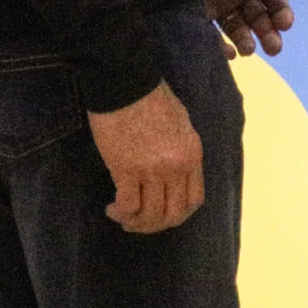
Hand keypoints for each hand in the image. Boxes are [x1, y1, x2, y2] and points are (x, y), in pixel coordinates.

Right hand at [88, 81, 203, 233]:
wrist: (127, 82)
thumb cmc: (151, 98)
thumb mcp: (181, 125)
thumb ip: (181, 152)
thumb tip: (175, 175)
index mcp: (192, 154)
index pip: (194, 200)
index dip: (178, 216)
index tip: (162, 215)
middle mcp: (176, 166)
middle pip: (172, 214)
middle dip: (154, 226)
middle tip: (138, 222)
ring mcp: (153, 169)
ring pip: (151, 215)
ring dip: (135, 222)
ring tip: (122, 216)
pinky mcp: (127, 168)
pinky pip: (129, 205)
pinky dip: (120, 212)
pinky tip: (112, 207)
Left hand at [205, 0, 299, 56]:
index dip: (280, 11)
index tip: (284, 24)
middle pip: (257, 16)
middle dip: (268, 32)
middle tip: (274, 48)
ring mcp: (215, 5)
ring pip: (237, 29)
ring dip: (248, 41)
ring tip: (249, 50)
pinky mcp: (195, 18)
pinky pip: (211, 37)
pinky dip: (222, 48)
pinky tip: (229, 53)